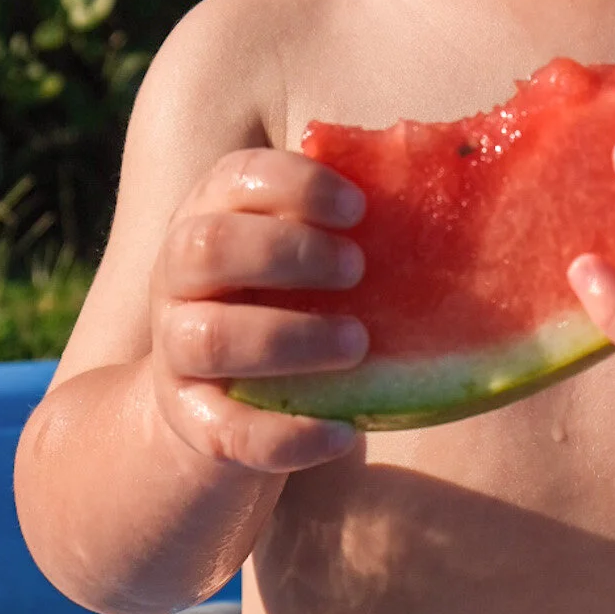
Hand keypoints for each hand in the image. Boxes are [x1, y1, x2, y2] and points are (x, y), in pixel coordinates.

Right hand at [149, 148, 367, 472]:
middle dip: (288, 252)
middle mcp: (178, 277)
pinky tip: (343, 434)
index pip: (236, 177)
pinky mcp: (189, 418)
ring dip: (289, 339)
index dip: (297, 185)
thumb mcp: (298, 252)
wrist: (213, 397)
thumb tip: (438, 186)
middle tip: (358, 269)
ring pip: (208, 337)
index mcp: (211, 215)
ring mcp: (175, 349)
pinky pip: (225, 430)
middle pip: (208, 248)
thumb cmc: (280, 299)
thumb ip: (342, 224)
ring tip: (357, 343)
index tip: (357, 208)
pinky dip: (286, 436)